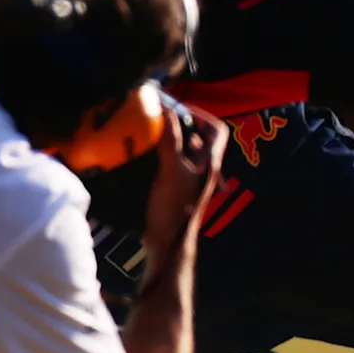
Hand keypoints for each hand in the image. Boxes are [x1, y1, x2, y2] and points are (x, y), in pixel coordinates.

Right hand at [142, 104, 229, 257]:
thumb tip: (165, 109)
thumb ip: (171, 141)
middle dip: (176, 125)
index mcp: (210, 163)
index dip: (202, 115)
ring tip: (142, 129)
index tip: (178, 109)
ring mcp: (187, 179)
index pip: (217, 130)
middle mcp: (202, 169)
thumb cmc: (175, 208)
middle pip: (195, 137)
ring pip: (179, 150)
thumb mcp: (172, 170)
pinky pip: (166, 163)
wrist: (165, 243)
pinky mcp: (172, 187)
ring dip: (163, 139)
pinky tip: (136, 152)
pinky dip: (154, 154)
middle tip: (154, 116)